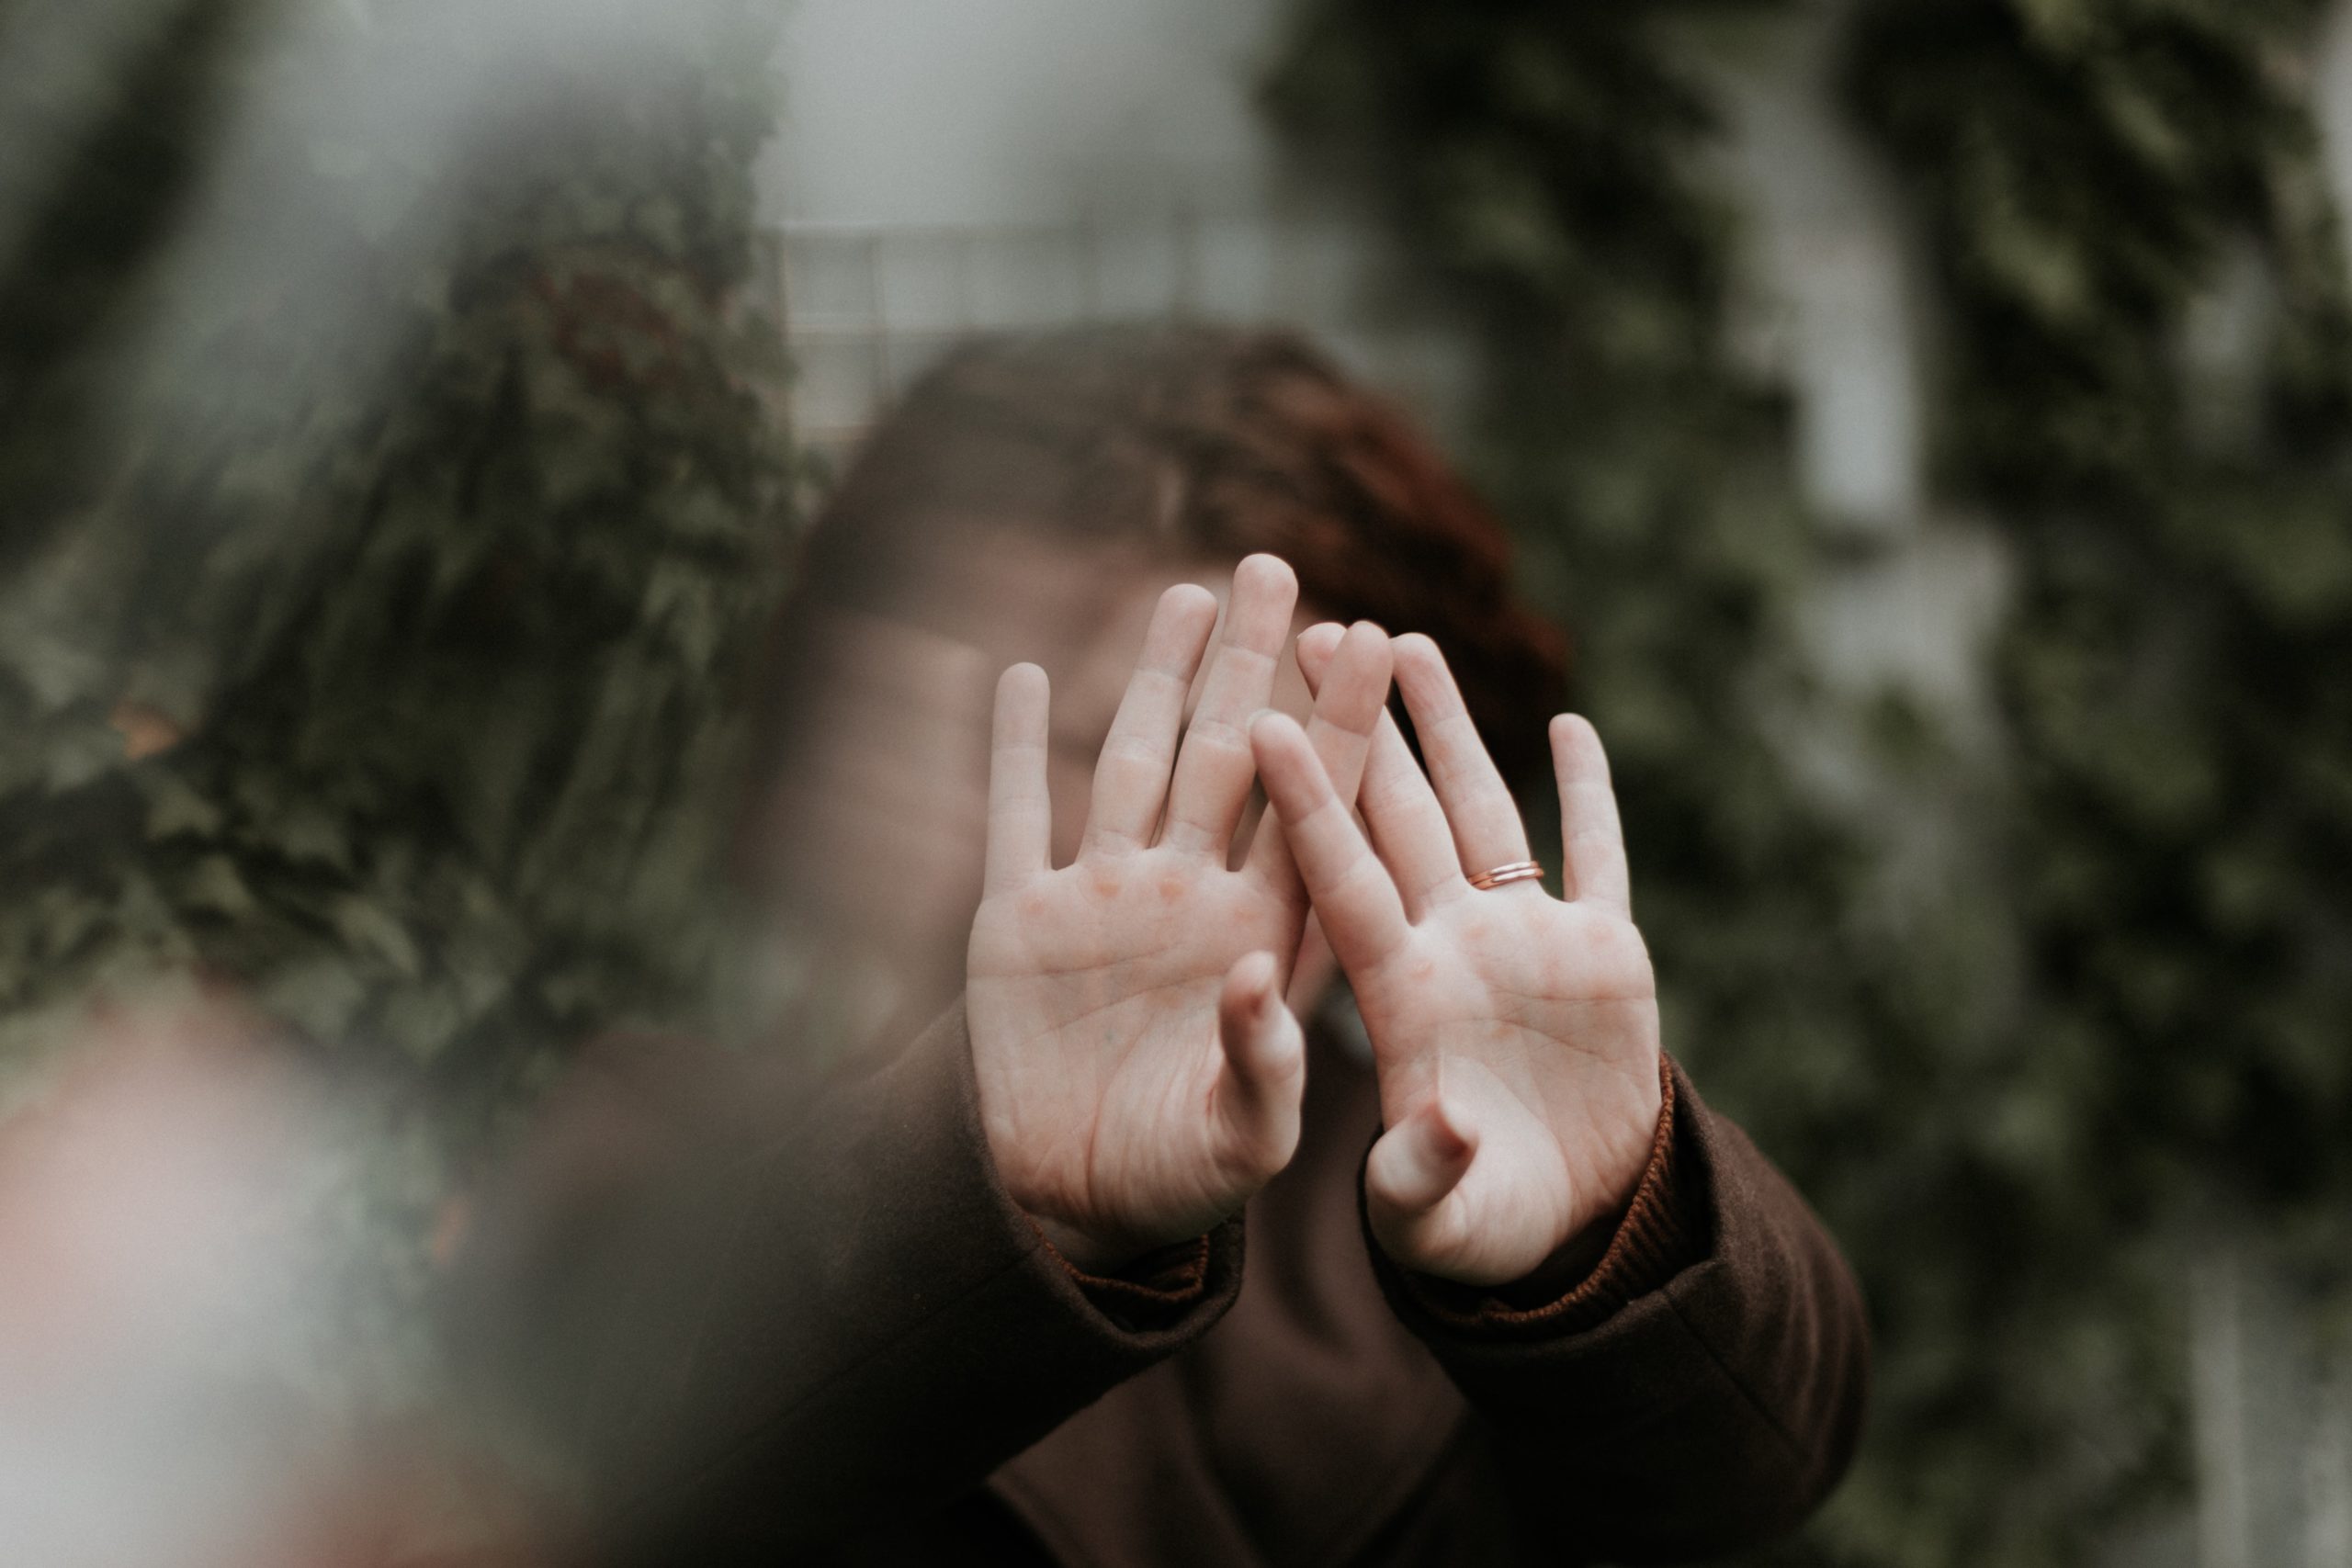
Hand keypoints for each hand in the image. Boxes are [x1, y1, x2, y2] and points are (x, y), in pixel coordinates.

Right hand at [966, 556, 1393, 1271]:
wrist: (1073, 1207)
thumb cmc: (1182, 1182)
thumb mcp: (1243, 1142)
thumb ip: (1266, 1067)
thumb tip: (1261, 980)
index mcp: (1263, 938)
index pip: (1314, 811)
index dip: (1342, 726)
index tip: (1379, 640)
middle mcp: (1192, 899)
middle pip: (1231, 759)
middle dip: (1254, 665)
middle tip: (1279, 568)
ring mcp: (1105, 901)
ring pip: (1136, 763)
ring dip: (1157, 680)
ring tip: (1189, 593)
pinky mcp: (1019, 922)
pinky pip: (1017, 817)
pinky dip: (1016, 749)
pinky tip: (1027, 675)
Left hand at [1252, 630, 1661, 1286]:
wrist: (1561, 1228)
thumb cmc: (1471, 1228)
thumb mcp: (1433, 1220)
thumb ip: (1422, 1175)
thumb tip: (1442, 1125)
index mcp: (1398, 995)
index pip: (1340, 879)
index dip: (1308, 803)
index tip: (1264, 721)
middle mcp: (1451, 947)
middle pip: (1396, 813)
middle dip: (1363, 722)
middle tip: (1315, 626)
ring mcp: (1525, 943)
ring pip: (1481, 809)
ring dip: (1449, 728)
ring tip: (1410, 641)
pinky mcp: (1603, 956)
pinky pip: (1597, 857)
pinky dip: (1590, 795)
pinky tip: (1570, 726)